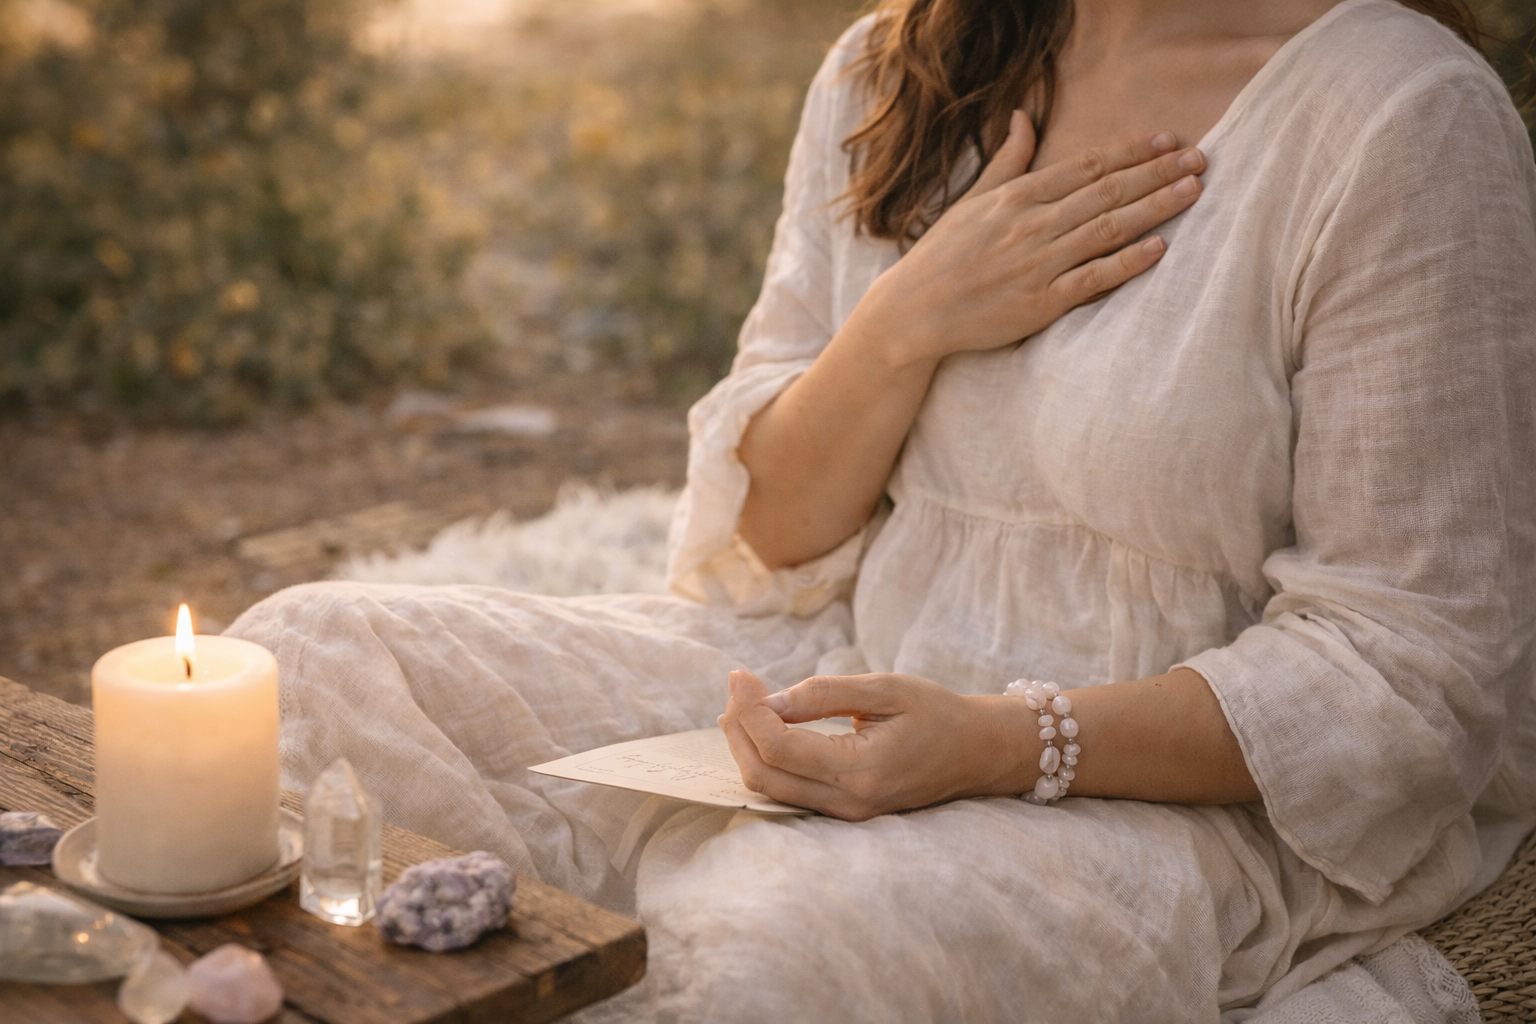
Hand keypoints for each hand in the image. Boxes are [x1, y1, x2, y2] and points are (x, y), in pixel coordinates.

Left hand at [718, 669, 1035, 819]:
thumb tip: (769, 701)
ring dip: (746, 746)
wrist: (977, 752)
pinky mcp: (843, 812)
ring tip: (743, 704)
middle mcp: (849, 802)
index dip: (749, 710)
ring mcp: (845, 813)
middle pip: (764, 776)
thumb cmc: (937, 712)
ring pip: (770, 789)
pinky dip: (765, 760)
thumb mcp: (886, 689)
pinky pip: (787, 793)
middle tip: (737, 687)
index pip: (780, 748)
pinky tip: (762, 729)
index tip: (739, 674)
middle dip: (738, 730)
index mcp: (862, 770)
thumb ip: (825, 694)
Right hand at [850, 112, 1206, 368]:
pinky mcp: (1039, 304)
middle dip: (1157, 173)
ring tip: (1193, 191)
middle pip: (1107, 192)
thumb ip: (1007, 160)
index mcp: (1017, 198)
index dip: (1131, 152)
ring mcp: (1037, 264)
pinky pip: (1092, 279)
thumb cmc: (943, 256)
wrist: (913, 311)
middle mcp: (1031, 225)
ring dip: (1154, 208)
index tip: (1169, 141)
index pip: (1086, 166)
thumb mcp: (973, 201)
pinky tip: (1159, 248)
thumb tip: (1023, 117)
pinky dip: (1126, 263)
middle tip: (1201, 160)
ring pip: (1107, 229)